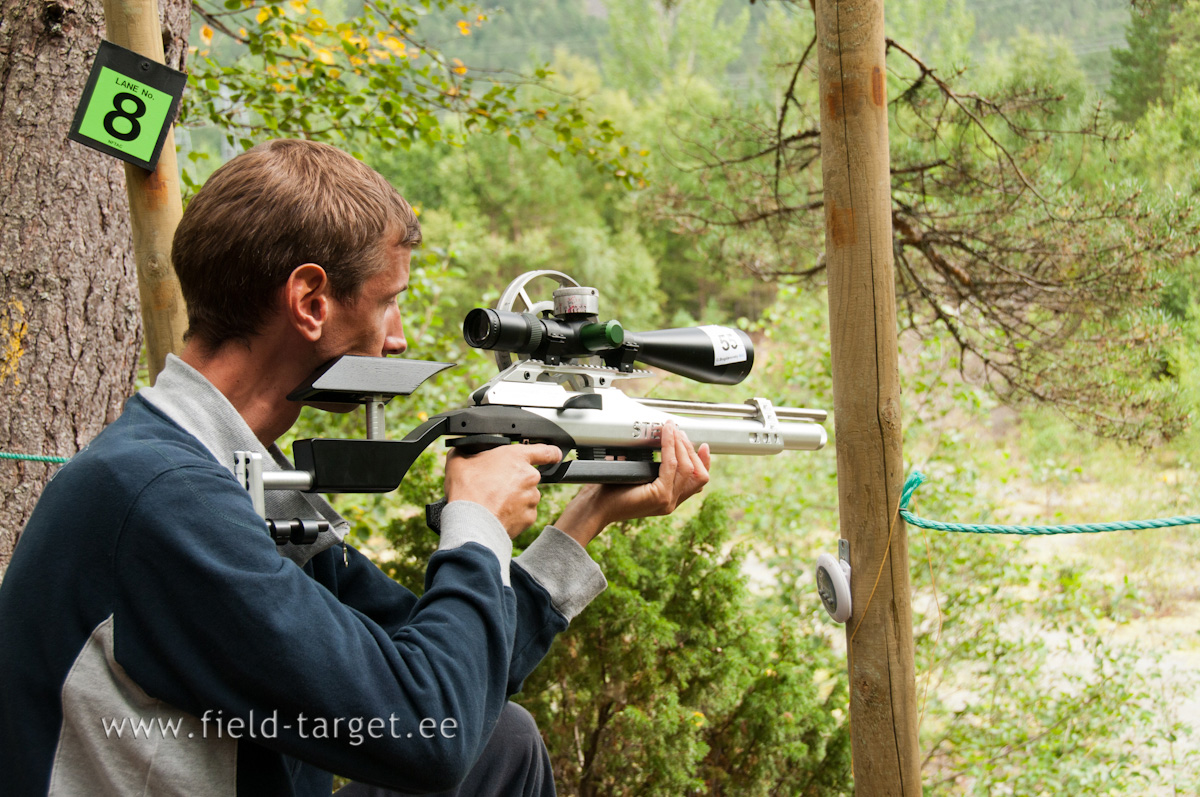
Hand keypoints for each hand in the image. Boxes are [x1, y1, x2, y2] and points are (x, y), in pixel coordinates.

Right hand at [444, 444, 562, 538]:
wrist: (471, 522)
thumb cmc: (467, 490)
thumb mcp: (458, 461)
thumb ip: (466, 451)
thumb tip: (462, 450)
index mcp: (516, 457)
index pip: (545, 451)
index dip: (550, 453)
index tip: (554, 456)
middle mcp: (529, 476)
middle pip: (527, 476)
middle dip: (514, 481)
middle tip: (494, 486)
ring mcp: (532, 498)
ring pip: (526, 496)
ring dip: (514, 498)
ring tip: (493, 502)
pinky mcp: (530, 518)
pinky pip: (524, 514)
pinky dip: (514, 515)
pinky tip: (498, 514)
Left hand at [554, 422, 710, 546]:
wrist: (596, 507)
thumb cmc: (611, 490)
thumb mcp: (638, 477)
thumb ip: (653, 468)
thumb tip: (659, 444)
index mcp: (669, 500)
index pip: (698, 482)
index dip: (704, 462)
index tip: (702, 446)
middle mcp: (671, 503)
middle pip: (699, 475)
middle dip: (691, 449)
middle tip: (680, 432)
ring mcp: (667, 501)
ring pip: (688, 468)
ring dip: (681, 444)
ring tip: (672, 429)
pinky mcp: (660, 495)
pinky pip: (671, 465)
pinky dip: (670, 446)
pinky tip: (666, 434)